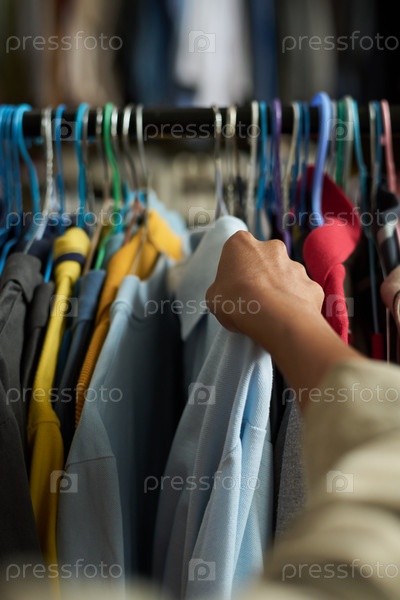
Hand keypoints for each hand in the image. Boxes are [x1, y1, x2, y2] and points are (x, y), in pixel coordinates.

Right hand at [206, 231, 362, 402]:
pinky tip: (287, 319)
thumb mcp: (213, 297)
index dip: (235, 268)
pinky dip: (296, 304)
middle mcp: (271, 248)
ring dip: (279, 289)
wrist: (275, 319)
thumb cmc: (238, 302)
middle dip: (261, 275)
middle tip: (252, 298)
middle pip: (265, 259)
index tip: (234, 285)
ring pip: (285, 275)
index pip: (237, 249)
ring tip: (270, 312)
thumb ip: (222, 288)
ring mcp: (295, 265)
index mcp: (242, 244)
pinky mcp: (311, 284)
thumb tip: (229, 294)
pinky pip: (302, 293)